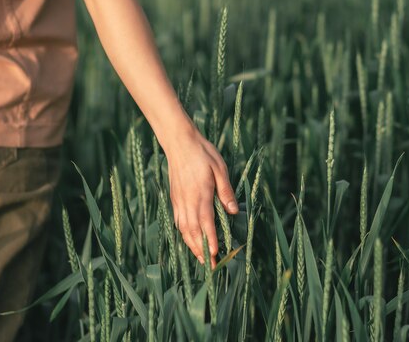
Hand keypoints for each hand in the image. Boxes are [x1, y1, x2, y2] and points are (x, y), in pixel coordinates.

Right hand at [161, 125, 237, 268]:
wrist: (179, 142)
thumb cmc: (202, 153)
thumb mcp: (220, 169)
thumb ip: (226, 191)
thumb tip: (234, 211)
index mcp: (200, 194)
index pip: (205, 222)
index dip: (210, 239)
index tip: (214, 253)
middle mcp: (187, 201)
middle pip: (192, 231)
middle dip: (201, 249)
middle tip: (210, 266)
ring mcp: (179, 201)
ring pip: (183, 229)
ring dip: (192, 245)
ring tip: (201, 259)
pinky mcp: (175, 198)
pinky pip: (178, 221)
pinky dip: (184, 234)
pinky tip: (189, 240)